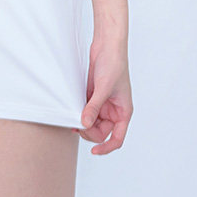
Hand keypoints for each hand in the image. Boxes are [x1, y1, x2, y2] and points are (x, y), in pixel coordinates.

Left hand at [73, 38, 132, 154]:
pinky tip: (72, 109)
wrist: (107, 45)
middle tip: (77, 124)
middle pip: (100, 132)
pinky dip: (79, 112)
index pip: (117, 138)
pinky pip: (85, 110)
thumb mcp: (103, 88)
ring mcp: (103, 104)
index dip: (106, 147)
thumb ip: (94, 107)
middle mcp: (114, 110)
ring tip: (73, 116)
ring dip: (82, 122)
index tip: (94, 151)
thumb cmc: (114, 64)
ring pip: (91, 122)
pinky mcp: (93, 96)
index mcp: (123, 112)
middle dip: (89, 131)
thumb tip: (84, 124)